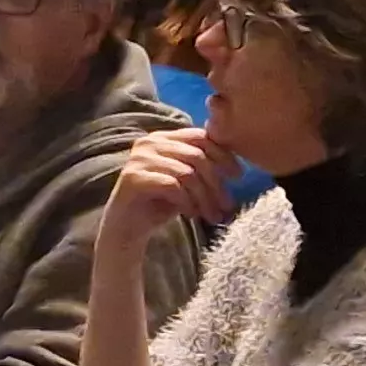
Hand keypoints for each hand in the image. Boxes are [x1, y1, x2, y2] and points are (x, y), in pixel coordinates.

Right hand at [100, 127, 245, 256]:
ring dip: (205, 197)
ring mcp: (139, 158)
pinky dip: (187, 202)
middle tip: (227, 205)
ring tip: (212, 216)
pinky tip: (191, 214)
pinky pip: (172, 186)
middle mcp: (150, 142)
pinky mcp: (133, 177)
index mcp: (164, 138)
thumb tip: (237, 166)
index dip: (223, 155)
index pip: (200, 136)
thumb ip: (203, 168)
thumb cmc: (160, 204)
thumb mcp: (186, 183)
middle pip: (197, 156)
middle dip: (216, 183)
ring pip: (187, 173)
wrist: (127, 229)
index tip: (238, 176)